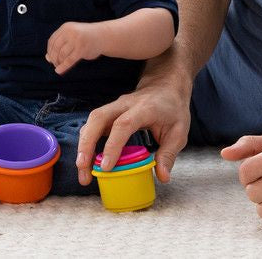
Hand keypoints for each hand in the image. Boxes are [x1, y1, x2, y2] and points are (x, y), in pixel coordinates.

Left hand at [45, 22, 102, 74]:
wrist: (103, 36)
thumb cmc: (85, 38)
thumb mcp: (71, 37)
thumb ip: (60, 45)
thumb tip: (47, 58)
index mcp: (66, 27)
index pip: (52, 40)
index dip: (49, 50)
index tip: (50, 58)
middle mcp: (70, 32)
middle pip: (56, 47)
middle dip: (53, 57)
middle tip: (54, 63)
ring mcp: (77, 40)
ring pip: (62, 54)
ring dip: (58, 62)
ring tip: (58, 66)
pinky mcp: (82, 49)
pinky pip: (69, 60)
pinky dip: (63, 67)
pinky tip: (59, 71)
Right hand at [75, 65, 190, 185]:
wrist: (165, 84)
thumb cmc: (172, 109)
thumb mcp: (179, 132)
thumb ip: (169, 154)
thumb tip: (162, 177)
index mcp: (144, 108)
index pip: (123, 124)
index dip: (112, 145)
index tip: (106, 167)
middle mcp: (124, 104)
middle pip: (98, 118)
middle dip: (86, 144)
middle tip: (83, 168)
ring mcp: (114, 106)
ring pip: (91, 121)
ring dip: (83, 144)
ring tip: (82, 170)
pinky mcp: (109, 112)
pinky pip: (93, 125)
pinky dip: (86, 141)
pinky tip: (87, 160)